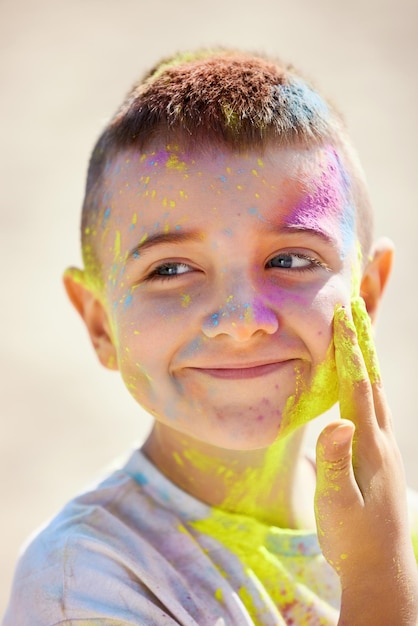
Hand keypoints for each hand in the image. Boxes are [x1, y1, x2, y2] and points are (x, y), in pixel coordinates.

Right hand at [314, 298, 417, 624]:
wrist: (382, 569)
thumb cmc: (353, 538)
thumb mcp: (336, 503)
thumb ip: (333, 462)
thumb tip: (336, 423)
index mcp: (369, 445)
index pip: (358, 387)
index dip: (349, 350)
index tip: (343, 315)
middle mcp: (381, 440)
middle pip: (372, 381)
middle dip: (363, 342)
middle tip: (356, 307)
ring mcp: (384, 449)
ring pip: (376, 393)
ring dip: (367, 360)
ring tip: (360, 335)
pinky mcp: (379, 459)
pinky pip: (374, 409)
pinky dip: (367, 385)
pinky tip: (360, 386)